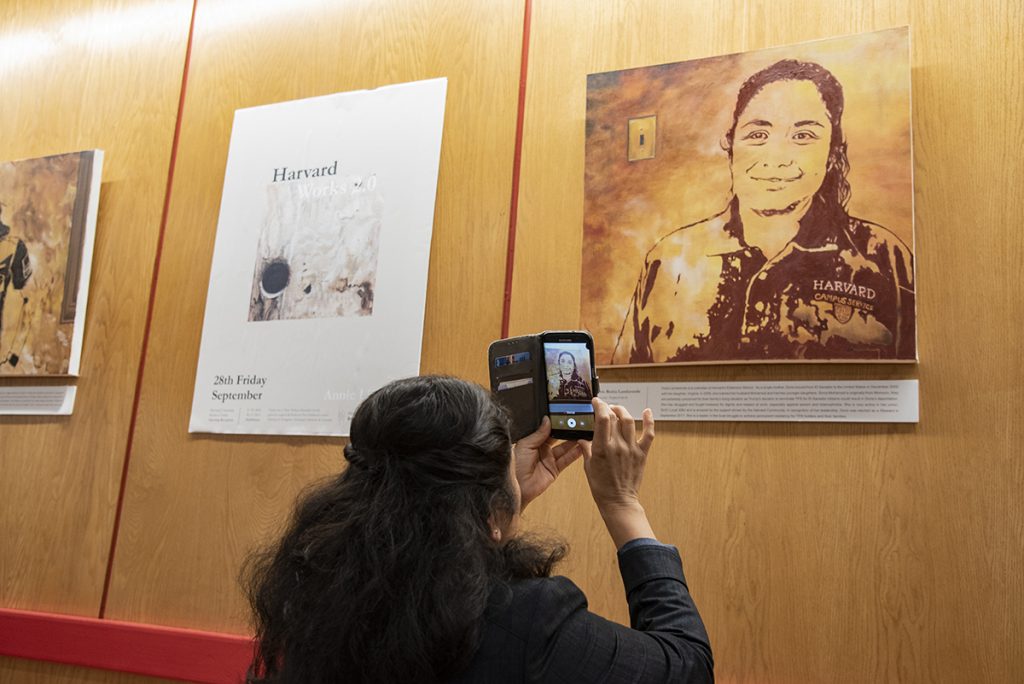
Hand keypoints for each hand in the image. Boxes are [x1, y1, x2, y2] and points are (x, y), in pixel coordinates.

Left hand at [514, 417, 583, 509]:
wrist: (516, 487)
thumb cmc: (515, 466)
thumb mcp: (525, 445)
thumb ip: (539, 433)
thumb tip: (547, 420)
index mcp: (532, 442)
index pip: (547, 430)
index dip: (555, 424)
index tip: (564, 417)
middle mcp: (541, 450)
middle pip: (557, 438)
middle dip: (566, 431)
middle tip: (576, 423)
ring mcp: (549, 460)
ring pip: (564, 448)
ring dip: (573, 441)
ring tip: (583, 433)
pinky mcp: (554, 470)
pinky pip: (566, 460)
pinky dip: (575, 454)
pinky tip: (582, 447)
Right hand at [580, 398, 655, 547]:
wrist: (619, 501)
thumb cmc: (601, 487)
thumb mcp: (588, 466)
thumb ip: (586, 449)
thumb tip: (582, 438)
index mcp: (602, 448)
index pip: (602, 419)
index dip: (599, 405)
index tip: (596, 401)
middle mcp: (617, 446)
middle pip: (614, 417)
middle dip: (608, 408)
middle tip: (604, 407)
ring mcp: (631, 449)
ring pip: (629, 421)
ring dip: (622, 411)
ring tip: (617, 410)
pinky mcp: (641, 454)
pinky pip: (648, 434)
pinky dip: (649, 421)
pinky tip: (647, 412)